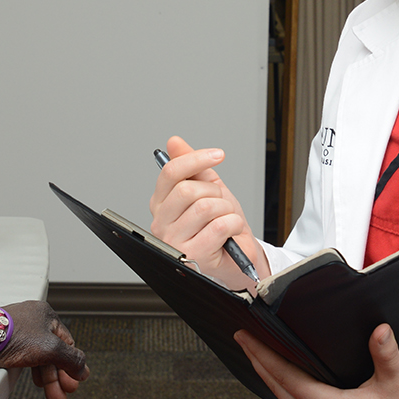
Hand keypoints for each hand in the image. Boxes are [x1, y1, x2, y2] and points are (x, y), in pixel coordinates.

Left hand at [0, 300, 88, 398]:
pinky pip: (24, 358)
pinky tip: (35, 382)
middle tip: (61, 397)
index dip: (71, 365)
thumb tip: (83, 370)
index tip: (73, 383)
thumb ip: (71, 359)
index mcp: (46, 315)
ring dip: (46, 380)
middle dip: (58, 379)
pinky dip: (32, 372)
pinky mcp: (5, 342)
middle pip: (52, 353)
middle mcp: (33, 320)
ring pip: (38, 358)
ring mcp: (18, 331)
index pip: (67, 342)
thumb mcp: (50, 349)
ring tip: (52, 398)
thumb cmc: (13, 336)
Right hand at [149, 135, 268, 288]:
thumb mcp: (208, 188)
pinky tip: (231, 232)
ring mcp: (174, 242)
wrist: (238, 256)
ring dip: (226, 209)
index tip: (218, 154)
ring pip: (206, 207)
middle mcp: (161, 223)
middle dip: (214, 192)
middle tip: (221, 202)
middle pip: (187, 189)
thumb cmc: (221, 224)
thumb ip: (191, 166)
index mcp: (160, 204)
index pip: (170, 173)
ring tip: (226, 219)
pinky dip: (234, 224)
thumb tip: (174, 142)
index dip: (196, 159)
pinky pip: (219, 226)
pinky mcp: (193, 256)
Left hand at [237, 324, 398, 398]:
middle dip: (259, 362)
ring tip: (259, 356)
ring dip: (271, 380)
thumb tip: (379, 328)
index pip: (285, 377)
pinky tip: (285, 383)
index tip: (245, 337)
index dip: (263, 355)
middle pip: (278, 390)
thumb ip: (385, 353)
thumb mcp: (398, 382)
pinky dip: (286, 394)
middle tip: (244, 339)